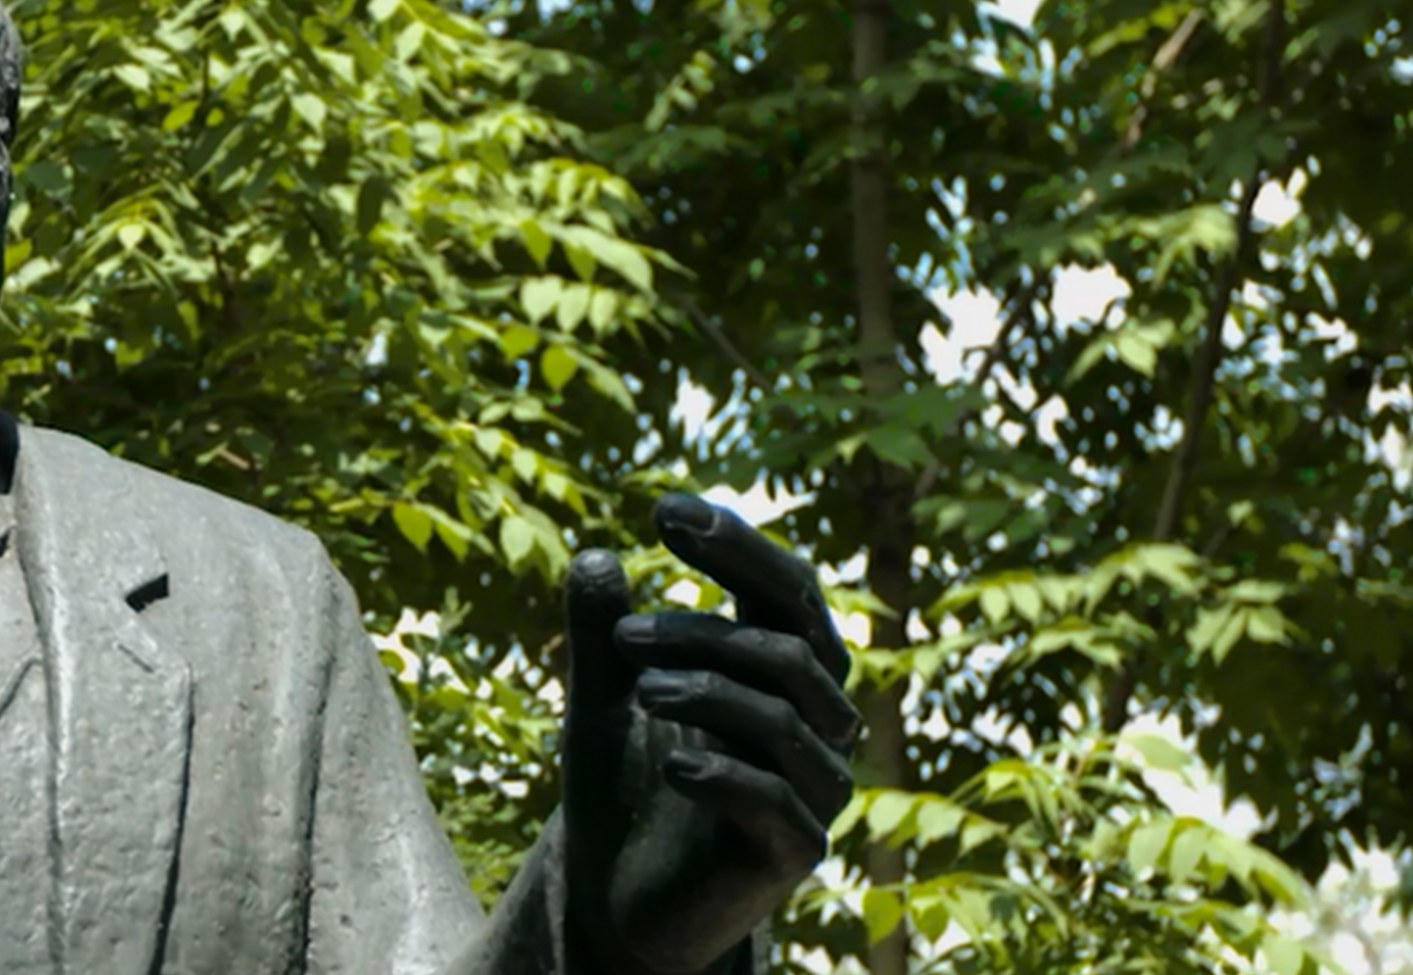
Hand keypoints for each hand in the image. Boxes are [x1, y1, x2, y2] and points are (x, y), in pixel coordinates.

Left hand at [560, 494, 858, 974]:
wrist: (620, 903)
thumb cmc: (629, 790)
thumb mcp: (601, 703)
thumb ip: (600, 636)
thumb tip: (595, 555)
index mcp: (782, 670)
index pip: (786, 589)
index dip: (738, 545)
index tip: (666, 510)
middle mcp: (817, 721)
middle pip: (795, 647)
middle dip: (710, 629)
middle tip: (625, 637)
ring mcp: (814, 789)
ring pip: (787, 719)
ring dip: (711, 693)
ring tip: (638, 691)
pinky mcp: (795, 852)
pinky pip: (777, 802)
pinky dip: (726, 776)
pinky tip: (674, 766)